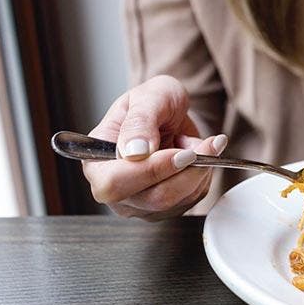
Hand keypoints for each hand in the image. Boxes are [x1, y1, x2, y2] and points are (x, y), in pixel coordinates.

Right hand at [82, 75, 227, 220]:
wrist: (172, 112)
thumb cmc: (154, 102)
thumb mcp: (149, 97)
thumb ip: (140, 121)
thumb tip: (135, 152)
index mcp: (97, 161)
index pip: (115, 183)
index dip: (152, 170)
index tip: (183, 151)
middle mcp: (114, 189)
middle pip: (153, 198)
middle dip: (186, 170)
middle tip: (206, 144)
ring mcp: (140, 203)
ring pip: (177, 201)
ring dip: (199, 170)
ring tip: (202, 143)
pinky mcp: (166, 208)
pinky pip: (192, 199)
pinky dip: (203, 176)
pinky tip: (199, 157)